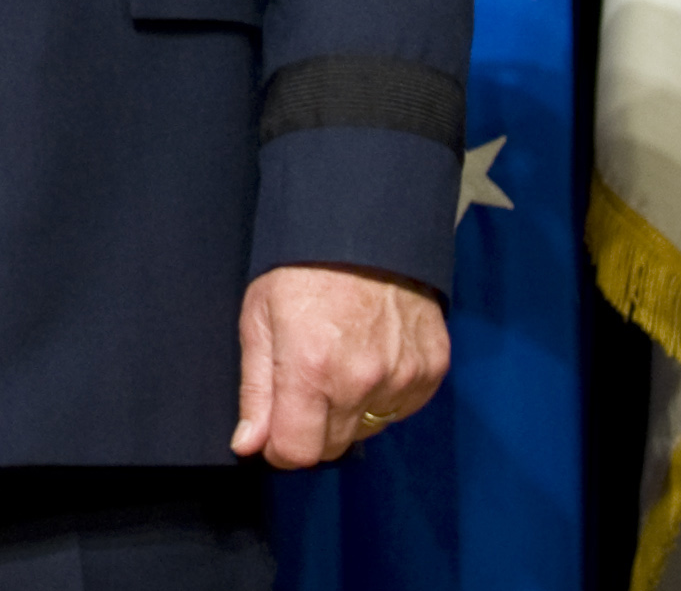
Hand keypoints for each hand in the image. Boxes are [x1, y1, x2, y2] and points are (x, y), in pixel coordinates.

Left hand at [229, 263, 449, 467]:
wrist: (366, 227)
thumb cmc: (302, 268)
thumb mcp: (259, 318)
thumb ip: (256, 390)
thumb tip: (248, 445)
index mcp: (310, 368)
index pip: (298, 453)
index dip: (280, 446)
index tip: (277, 427)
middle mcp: (360, 379)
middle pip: (333, 446)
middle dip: (314, 428)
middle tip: (309, 383)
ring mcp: (401, 375)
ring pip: (369, 428)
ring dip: (352, 410)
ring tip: (343, 361)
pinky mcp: (431, 368)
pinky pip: (403, 408)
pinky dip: (386, 393)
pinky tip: (373, 356)